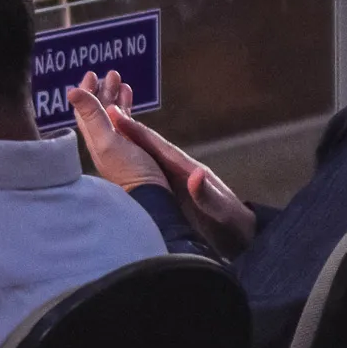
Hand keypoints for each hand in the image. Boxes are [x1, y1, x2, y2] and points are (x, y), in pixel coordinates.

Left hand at [69, 73, 168, 193]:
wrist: (150, 194)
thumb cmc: (128, 170)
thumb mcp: (107, 140)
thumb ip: (92, 115)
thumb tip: (72, 91)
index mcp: (93, 137)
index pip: (84, 109)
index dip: (86, 91)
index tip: (92, 74)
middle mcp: (103, 139)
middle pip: (98, 109)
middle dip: (102, 89)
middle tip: (110, 73)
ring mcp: (117, 143)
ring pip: (112, 113)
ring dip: (114, 96)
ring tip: (120, 80)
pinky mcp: (133, 147)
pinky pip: (126, 121)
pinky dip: (126, 107)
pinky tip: (130, 99)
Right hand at [111, 108, 258, 254]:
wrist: (244, 236)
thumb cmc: (232, 224)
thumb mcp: (219, 210)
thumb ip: (206, 194)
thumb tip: (196, 174)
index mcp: (188, 171)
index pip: (158, 147)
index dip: (136, 131)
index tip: (114, 114)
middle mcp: (181, 171)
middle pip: (149, 147)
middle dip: (127, 131)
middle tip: (102, 111)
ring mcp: (178, 181)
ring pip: (148, 159)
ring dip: (129, 145)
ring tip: (106, 130)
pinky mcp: (176, 193)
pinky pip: (151, 175)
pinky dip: (136, 165)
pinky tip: (123, 163)